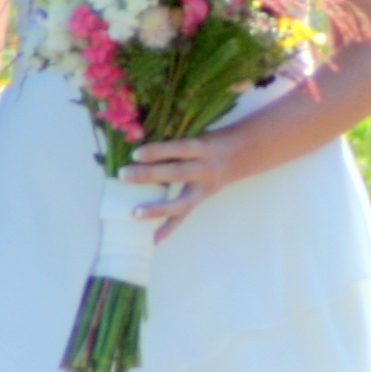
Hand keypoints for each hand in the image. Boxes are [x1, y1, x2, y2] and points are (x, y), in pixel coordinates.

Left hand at [121, 132, 246, 243]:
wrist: (247, 151)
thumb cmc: (213, 138)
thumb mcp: (199, 133)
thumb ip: (176, 140)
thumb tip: (139, 140)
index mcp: (203, 146)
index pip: (179, 148)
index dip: (158, 151)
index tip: (136, 153)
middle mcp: (206, 168)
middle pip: (176, 173)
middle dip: (149, 175)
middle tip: (123, 175)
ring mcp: (205, 187)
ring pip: (181, 201)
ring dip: (157, 208)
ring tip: (135, 213)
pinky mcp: (203, 198)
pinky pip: (185, 214)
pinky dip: (170, 227)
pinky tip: (155, 238)